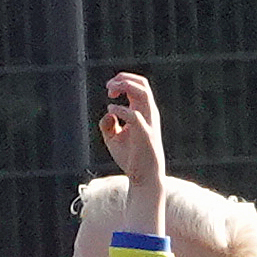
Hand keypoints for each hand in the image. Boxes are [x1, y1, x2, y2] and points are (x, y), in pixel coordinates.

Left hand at [98, 73, 164, 192]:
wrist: (143, 177)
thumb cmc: (130, 157)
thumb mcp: (113, 139)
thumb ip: (108, 124)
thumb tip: (109, 112)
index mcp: (143, 112)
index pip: (138, 86)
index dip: (123, 81)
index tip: (109, 90)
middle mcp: (148, 113)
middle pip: (142, 84)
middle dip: (124, 79)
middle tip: (108, 87)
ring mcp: (148, 122)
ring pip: (143, 93)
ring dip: (126, 87)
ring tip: (111, 93)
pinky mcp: (145, 134)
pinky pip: (134, 115)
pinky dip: (121, 110)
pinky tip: (110, 111)